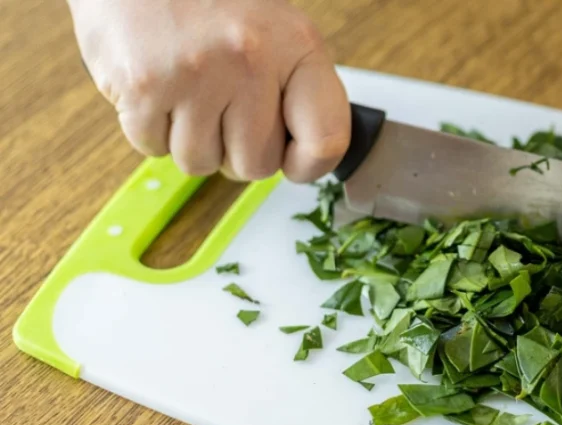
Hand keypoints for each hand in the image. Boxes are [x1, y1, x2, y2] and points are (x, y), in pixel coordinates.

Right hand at [68, 0, 349, 181]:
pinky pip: (153, 148)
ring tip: (187, 90)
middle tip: (222, 109)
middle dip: (236, 150)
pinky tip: (158, 86)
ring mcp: (195, 75)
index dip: (309, 165)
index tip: (294, 161)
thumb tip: (302, 156)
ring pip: (201, 163)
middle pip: (256, 165)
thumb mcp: (276, 29)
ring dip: (191, 140)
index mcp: (297, 46)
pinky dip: (152, 128)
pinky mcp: (143, 86)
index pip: (325, 141)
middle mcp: (250, 61)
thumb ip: (296, 89)